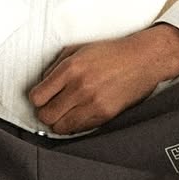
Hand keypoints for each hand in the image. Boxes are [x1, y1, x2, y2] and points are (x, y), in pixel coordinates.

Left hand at [30, 25, 178, 133]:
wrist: (143, 60)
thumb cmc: (111, 52)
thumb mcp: (77, 49)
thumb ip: (56, 67)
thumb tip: (42, 85)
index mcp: (70, 69)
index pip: (38, 96)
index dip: (36, 98)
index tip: (40, 97)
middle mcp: (80, 88)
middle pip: (46, 115)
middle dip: (44, 112)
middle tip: (49, 107)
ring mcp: (94, 104)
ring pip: (61, 127)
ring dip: (58, 122)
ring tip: (62, 113)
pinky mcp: (106, 115)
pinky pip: (80, 129)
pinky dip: (74, 125)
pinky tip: (77, 115)